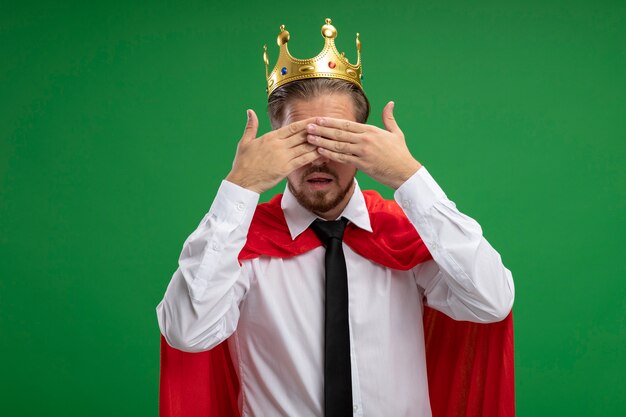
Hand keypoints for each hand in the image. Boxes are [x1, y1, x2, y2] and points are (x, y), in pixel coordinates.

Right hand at [226, 110, 319, 193]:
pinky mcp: (285, 169)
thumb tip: (250, 111)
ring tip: (329, 138)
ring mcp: (283, 157)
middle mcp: (278, 145)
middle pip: (301, 135)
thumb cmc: (242, 163)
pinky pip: (302, 160)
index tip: (317, 118)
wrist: (241, 181)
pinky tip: (322, 153)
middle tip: (328, 125)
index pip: (292, 127)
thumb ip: (251, 126)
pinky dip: (313, 156)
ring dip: (317, 142)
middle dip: (316, 130)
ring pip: (304, 147)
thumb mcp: (245, 142)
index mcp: (270, 137)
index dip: (307, 122)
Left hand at [305, 101, 421, 188]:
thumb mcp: (396, 132)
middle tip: (308, 126)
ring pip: (338, 145)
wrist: (405, 172)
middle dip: (322, 130)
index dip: (331, 122)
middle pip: (339, 133)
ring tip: (309, 138)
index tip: (319, 119)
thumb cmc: (400, 153)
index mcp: (371, 131)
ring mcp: (363, 152)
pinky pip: (343, 158)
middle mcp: (365, 140)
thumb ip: (388, 118)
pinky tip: (320, 152)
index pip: (346, 125)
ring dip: (322, 142)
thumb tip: (390, 103)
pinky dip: (330, 155)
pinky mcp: (362, 164)